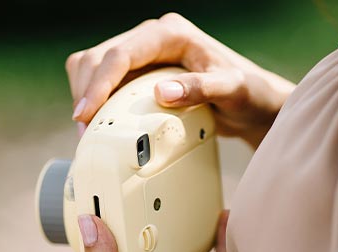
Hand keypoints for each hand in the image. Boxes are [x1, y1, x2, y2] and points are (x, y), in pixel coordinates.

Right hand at [66, 13, 295, 147]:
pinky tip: (99, 124)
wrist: (252, 102)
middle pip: (98, 57)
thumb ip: (201, 88)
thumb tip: (161, 92)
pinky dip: (94, 101)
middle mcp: (151, 38)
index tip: (85, 114)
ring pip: (92, 66)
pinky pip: (102, 81)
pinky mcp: (138, 73)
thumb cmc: (248, 94)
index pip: (121, 54)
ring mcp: (142, 54)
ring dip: (84, 96)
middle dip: (85, 93)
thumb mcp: (232, 91)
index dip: (98, 84)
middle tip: (84, 132)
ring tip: (89, 132)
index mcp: (170, 33)